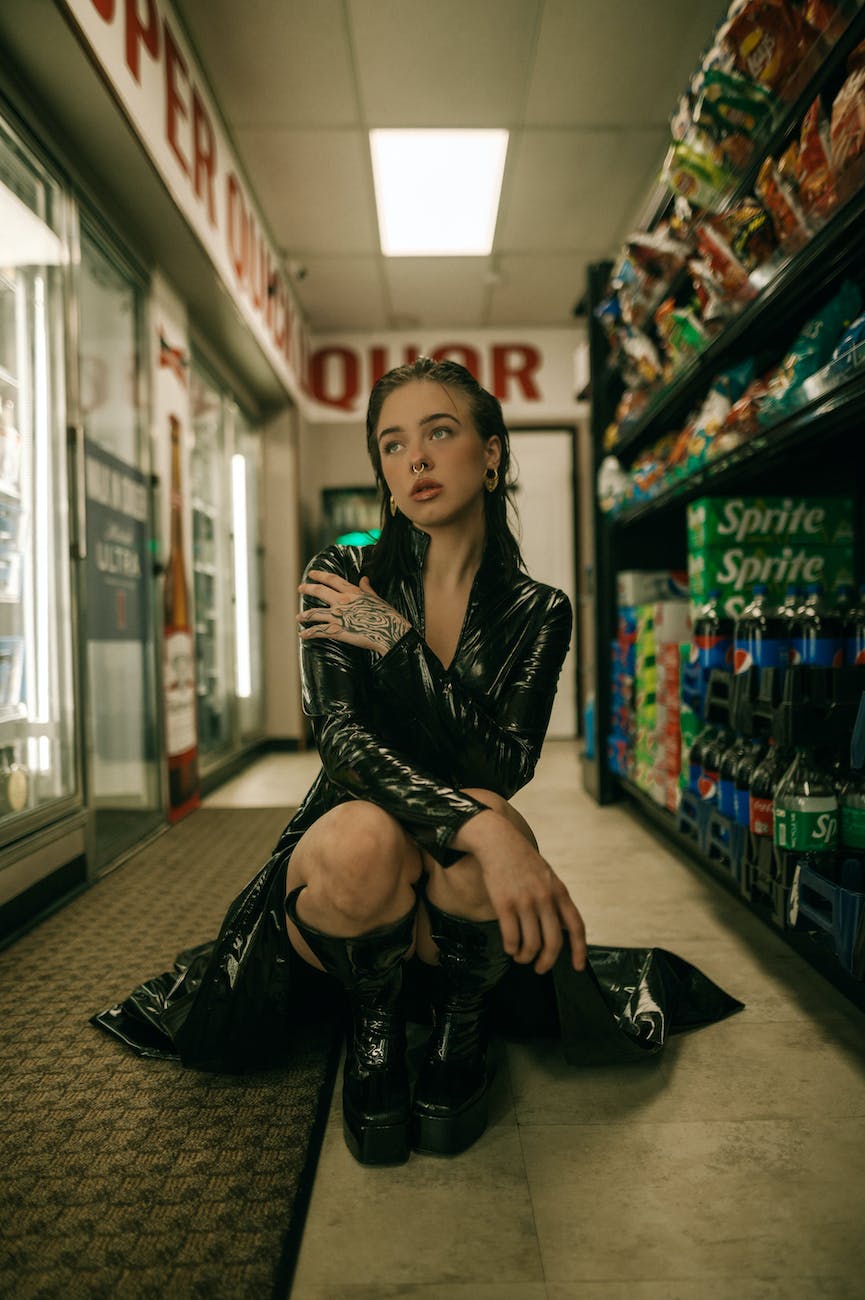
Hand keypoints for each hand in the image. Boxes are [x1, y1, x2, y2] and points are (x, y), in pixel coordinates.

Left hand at [297, 570, 410, 654]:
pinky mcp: (337, 631)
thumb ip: (367, 589)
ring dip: (305, 615)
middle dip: (308, 589)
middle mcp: (342, 601)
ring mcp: (338, 616)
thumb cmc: (387, 617)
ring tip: (299, 617)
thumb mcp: (378, 599)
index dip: (320, 575)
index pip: (333, 579)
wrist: (389, 633)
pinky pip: (318, 631)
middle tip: (300, 588)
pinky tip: (302, 635)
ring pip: (315, 613)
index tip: (312, 573)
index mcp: (353, 592)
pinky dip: (309, 633)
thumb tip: (364, 579)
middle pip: (320, 591)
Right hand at [453, 810, 586, 974]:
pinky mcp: (504, 904)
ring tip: (520, 956)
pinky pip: (511, 937)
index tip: (578, 966)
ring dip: (525, 957)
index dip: (579, 950)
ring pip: (531, 944)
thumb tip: (562, 928)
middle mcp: (545, 898)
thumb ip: (555, 899)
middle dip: (547, 962)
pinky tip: (509, 947)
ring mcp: (525, 901)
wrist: (498, 841)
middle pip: (553, 942)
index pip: (576, 927)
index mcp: (559, 892)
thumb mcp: (547, 876)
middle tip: (540, 968)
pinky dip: (511, 948)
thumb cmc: (522, 860)